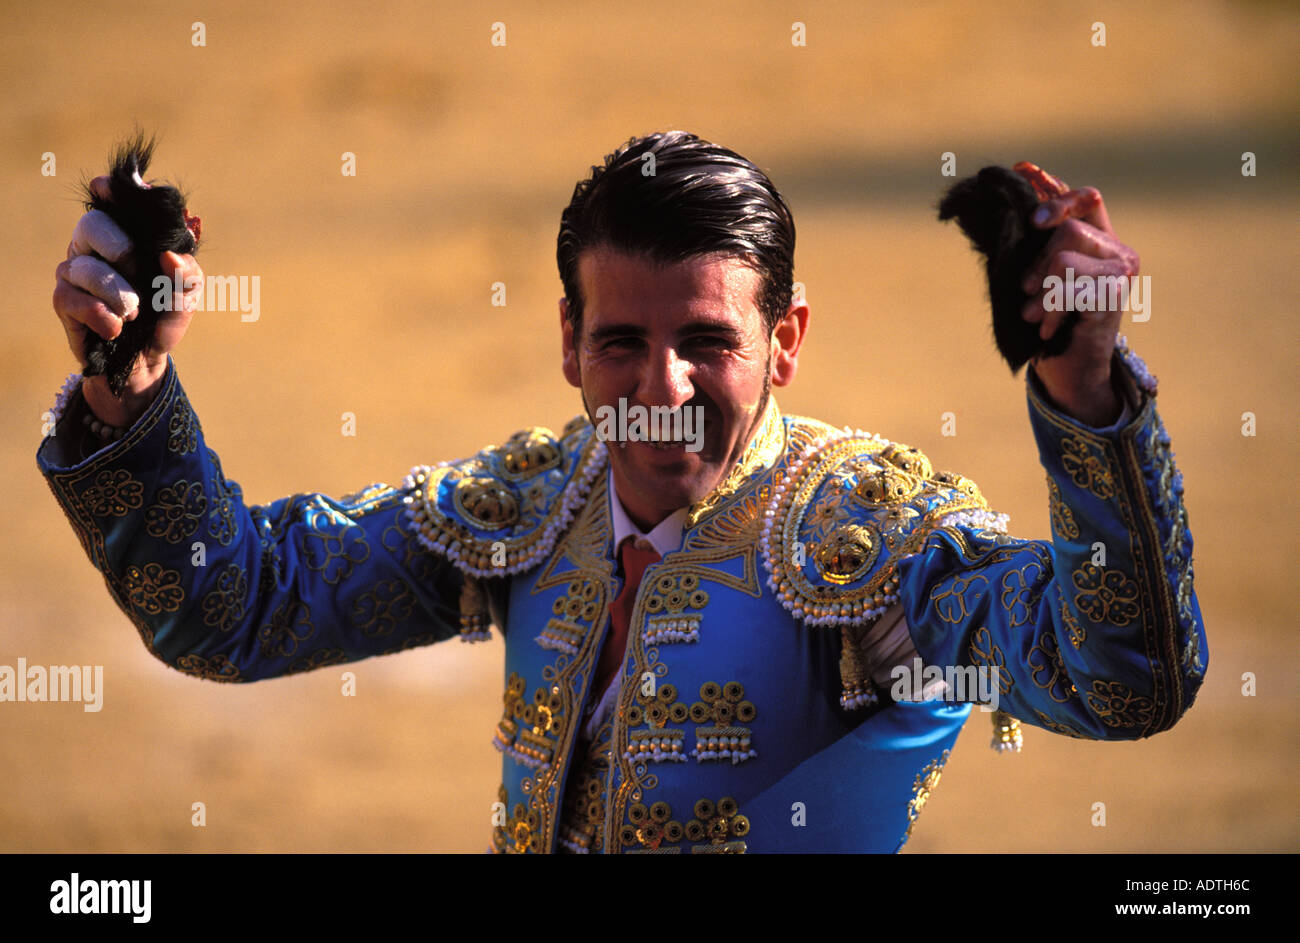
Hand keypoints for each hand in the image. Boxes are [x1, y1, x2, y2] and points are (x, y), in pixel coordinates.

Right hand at [53, 175, 203, 426]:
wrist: (146, 361)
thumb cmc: (164, 317)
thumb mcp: (187, 297)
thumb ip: (187, 275)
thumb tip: (172, 256)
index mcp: (125, 235)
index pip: (111, 201)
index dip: (109, 190)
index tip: (106, 187)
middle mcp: (95, 246)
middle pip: (91, 224)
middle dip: (119, 247)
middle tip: (135, 269)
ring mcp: (75, 270)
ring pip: (85, 266)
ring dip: (117, 293)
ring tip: (134, 311)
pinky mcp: (63, 299)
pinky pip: (75, 299)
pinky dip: (103, 315)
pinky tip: (117, 328)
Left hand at [1016, 168, 1137, 425]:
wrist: (1069, 367)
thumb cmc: (1051, 319)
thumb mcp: (1037, 272)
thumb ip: (1034, 233)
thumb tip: (1020, 174)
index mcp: (1100, 238)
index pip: (1086, 198)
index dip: (1057, 194)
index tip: (1029, 199)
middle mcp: (1118, 249)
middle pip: (1068, 228)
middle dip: (1038, 261)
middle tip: (1027, 292)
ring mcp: (1121, 272)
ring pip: (1065, 255)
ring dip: (1042, 289)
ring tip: (1036, 314)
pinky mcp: (1114, 295)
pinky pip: (1068, 285)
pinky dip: (1051, 308)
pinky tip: (1049, 328)